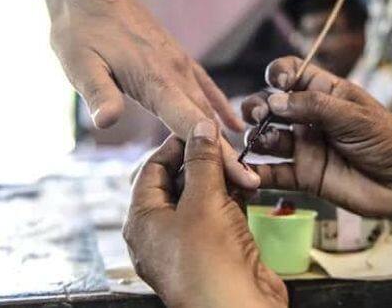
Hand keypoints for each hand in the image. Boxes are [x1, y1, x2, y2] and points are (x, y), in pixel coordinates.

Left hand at [43, 0, 258, 189]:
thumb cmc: (79, 29)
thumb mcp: (79, 64)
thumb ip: (97, 93)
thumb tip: (106, 122)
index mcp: (156, 80)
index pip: (193, 124)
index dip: (218, 154)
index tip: (241, 177)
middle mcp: (176, 72)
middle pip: (207, 122)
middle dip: (229, 155)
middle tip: (252, 185)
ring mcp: (179, 64)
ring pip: (209, 106)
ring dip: (226, 136)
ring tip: (246, 165)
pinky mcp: (175, 58)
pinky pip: (204, 87)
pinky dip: (219, 107)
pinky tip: (232, 124)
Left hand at [123, 121, 286, 307]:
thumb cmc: (210, 264)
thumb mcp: (203, 202)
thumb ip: (203, 161)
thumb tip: (201, 129)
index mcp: (142, 221)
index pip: (151, 168)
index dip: (175, 144)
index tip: (199, 128)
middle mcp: (160, 233)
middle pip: (176, 181)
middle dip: (202, 161)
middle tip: (225, 144)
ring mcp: (189, 243)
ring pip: (201, 198)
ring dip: (222, 179)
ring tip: (241, 165)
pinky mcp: (215, 250)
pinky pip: (219, 215)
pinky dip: (233, 199)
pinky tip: (249, 187)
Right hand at [241, 57, 391, 237]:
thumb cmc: (389, 140)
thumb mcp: (352, 115)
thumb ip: (311, 106)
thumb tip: (273, 100)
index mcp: (326, 93)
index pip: (292, 72)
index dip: (278, 74)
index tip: (276, 83)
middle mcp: (310, 118)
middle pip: (271, 105)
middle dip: (259, 107)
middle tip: (263, 117)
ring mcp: (305, 147)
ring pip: (266, 138)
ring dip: (256, 137)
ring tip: (261, 141)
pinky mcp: (305, 177)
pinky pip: (274, 173)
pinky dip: (257, 173)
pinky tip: (247, 172)